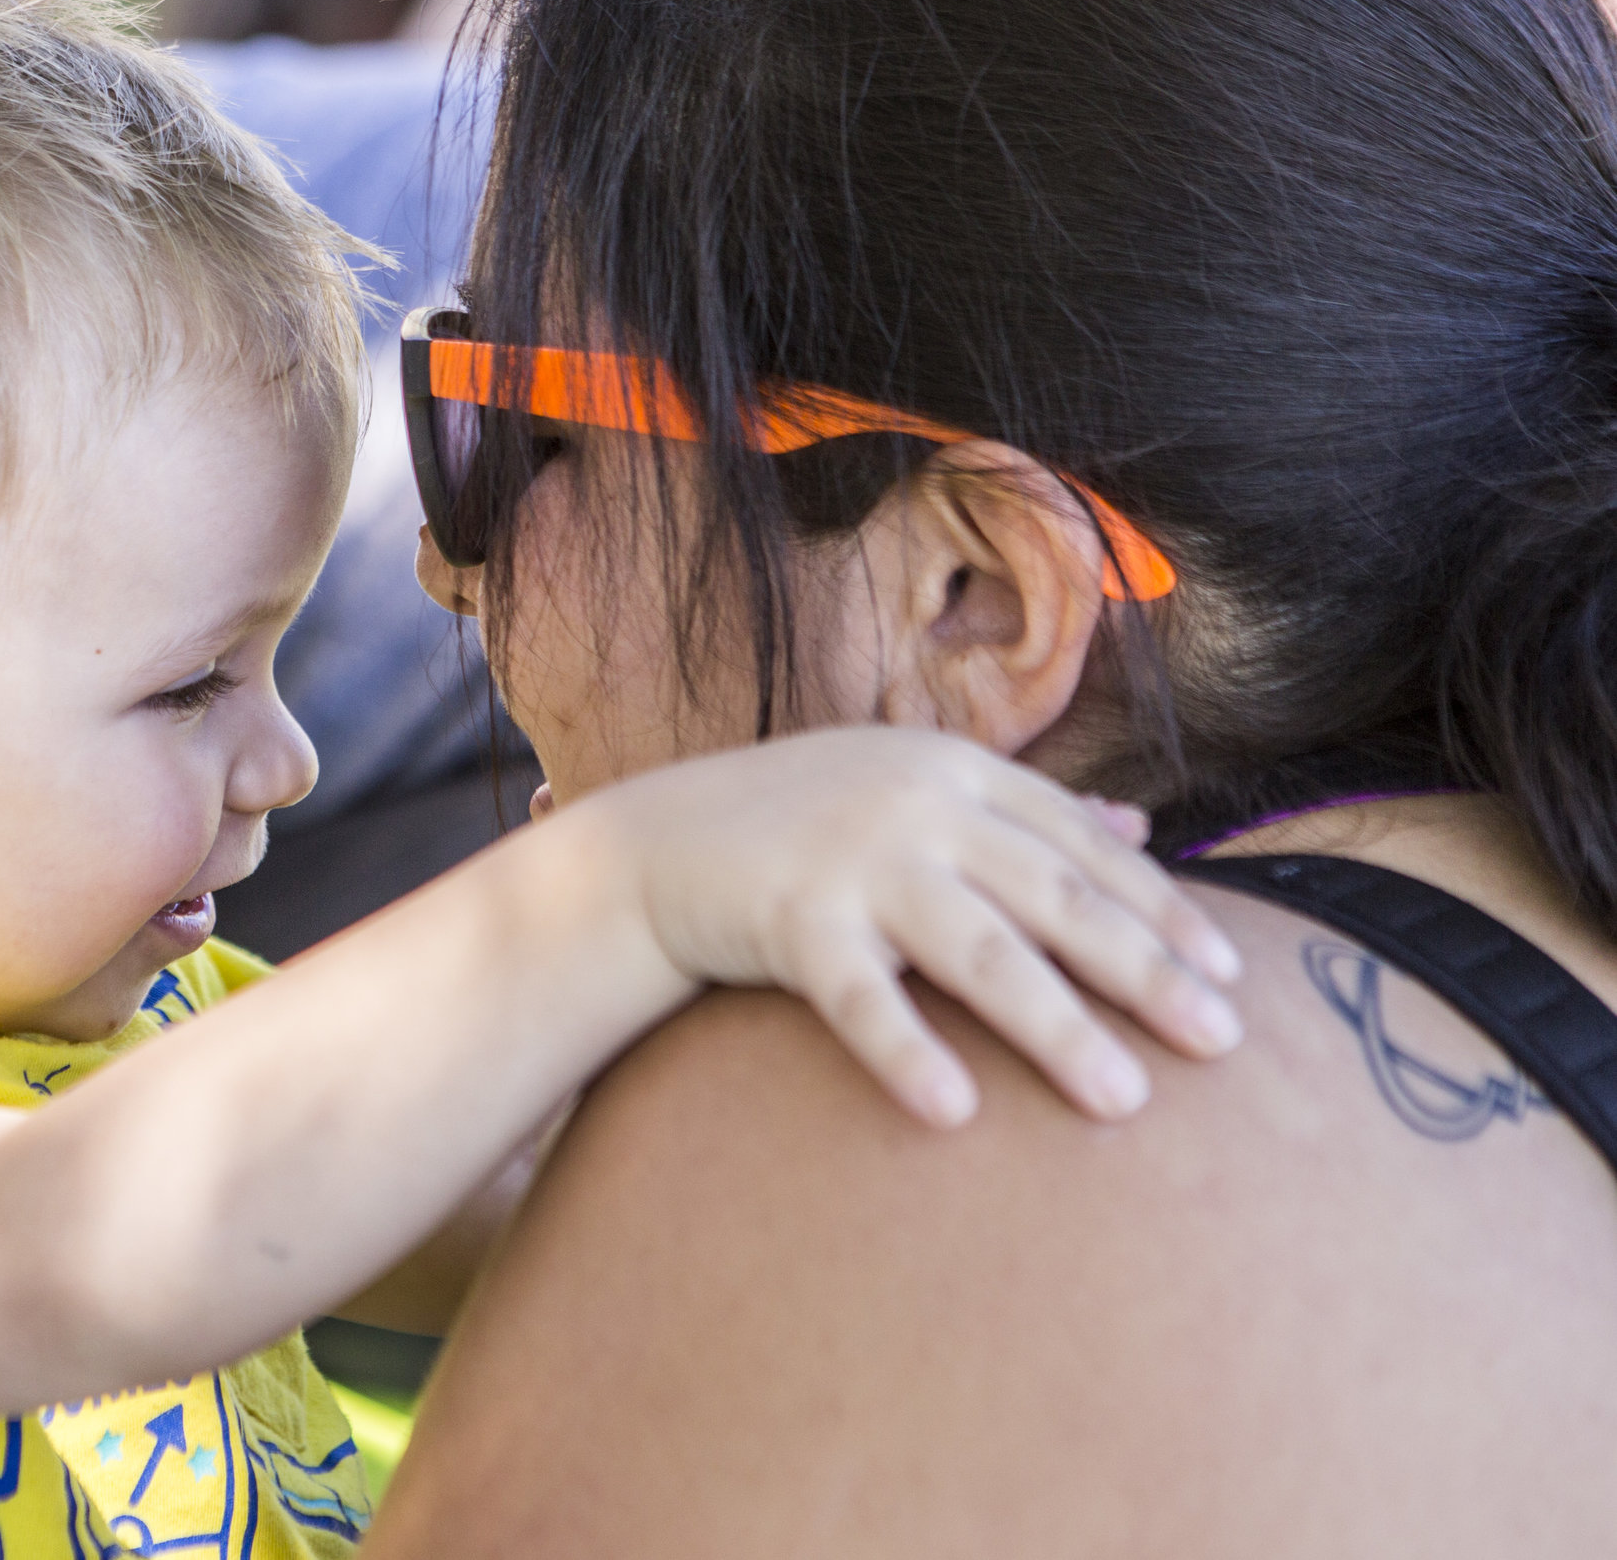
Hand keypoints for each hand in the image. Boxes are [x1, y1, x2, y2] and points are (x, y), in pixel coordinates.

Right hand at [584, 726, 1241, 1127]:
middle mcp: (916, 804)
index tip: (1230, 976)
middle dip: (1145, 972)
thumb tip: (1136, 823)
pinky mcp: (789, 916)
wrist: (653, 845)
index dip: (1161, 910)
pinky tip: (953, 1111)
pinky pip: (860, 997)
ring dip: (1057, 1028)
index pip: (1084, 844)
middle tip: (1222, 1042)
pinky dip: (907, 1051)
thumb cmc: (799, 828)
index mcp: (956, 772)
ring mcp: (853, 858)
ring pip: (979, 951)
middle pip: (1055, 897)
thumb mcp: (912, 791)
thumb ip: (1018, 809)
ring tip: (1123, 1101)